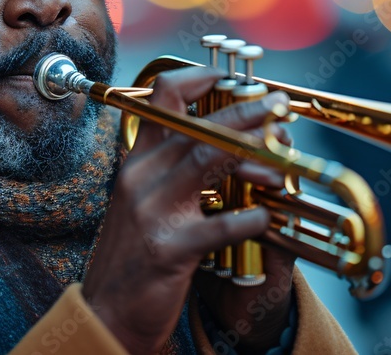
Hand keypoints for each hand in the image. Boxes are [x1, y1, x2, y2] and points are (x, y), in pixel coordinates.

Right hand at [81, 67, 292, 353]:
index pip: (164, 96)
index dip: (201, 78)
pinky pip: (219, 225)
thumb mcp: (145, 200)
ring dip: (255, 150)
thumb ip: (175, 167)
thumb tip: (229, 139)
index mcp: (137, 160)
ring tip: (283, 150)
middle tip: (278, 102)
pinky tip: (263, 218)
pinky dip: (248, 218)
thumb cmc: (135, 254)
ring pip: (209, 160)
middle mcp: (141, 176)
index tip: (235, 79)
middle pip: (199, 125)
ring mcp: (152, 210)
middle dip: (246, 108)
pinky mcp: (168, 248)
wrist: (107, 312)